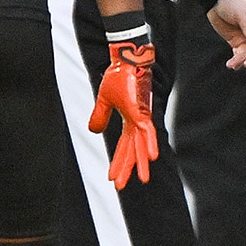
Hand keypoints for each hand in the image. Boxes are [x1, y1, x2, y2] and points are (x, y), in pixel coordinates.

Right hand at [88, 41, 159, 188]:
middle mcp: (137, 122)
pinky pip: (147, 132)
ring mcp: (141, 117)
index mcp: (128, 120)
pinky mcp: (143, 111)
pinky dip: (149, 144)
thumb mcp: (104, 99)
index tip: (112, 179)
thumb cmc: (118, 75)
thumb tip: (93, 131)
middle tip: (122, 187)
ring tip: (143, 180)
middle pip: (131, 150)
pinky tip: (152, 157)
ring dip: (140, 163)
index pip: (122, 147)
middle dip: (126, 168)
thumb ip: (99, 116)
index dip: (117, 162)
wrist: (127, 59)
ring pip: (141, 145)